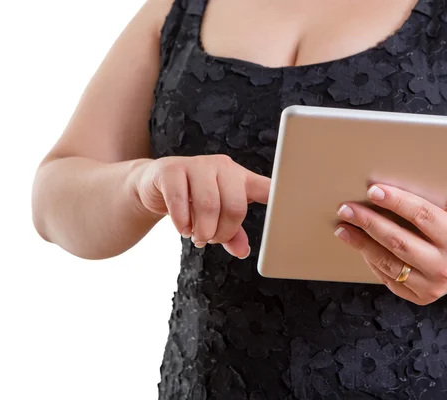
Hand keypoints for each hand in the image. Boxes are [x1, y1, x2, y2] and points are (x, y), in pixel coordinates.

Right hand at [131, 154, 269, 257]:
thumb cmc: (194, 200)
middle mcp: (223, 167)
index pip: (267, 188)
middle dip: (223, 232)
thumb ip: (232, 233)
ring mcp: (197, 165)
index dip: (281, 198)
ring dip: (202, 229)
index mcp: (241, 178)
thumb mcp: (216, 218)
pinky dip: (182, 221)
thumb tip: (243, 252)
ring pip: (209, 204)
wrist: (156, 184)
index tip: (291, 211)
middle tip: (211, 240)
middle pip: (235, 206)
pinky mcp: (172, 169)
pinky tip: (182, 228)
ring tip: (196, 236)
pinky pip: (180, 200)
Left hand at [334, 164, 446, 304]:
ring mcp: (432, 286)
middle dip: (369, 223)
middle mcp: (445, 267)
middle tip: (346, 208)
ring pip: (388, 263)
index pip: (423, 216)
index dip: (396, 202)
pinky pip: (388, 278)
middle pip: (399, 242)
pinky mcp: (420, 297)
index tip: (373, 190)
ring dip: (361, 244)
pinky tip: (358, 243)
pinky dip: (371, 260)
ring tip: (343, 227)